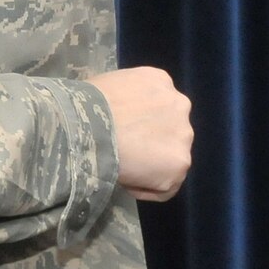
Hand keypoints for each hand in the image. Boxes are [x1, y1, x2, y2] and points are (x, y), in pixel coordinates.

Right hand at [90, 66, 192, 200]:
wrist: (87, 126)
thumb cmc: (85, 104)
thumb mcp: (109, 87)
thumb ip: (126, 101)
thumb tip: (121, 118)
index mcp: (160, 80)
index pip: (158, 107)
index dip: (140, 124)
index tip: (121, 133)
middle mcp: (179, 104)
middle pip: (170, 130)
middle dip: (151, 142)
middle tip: (124, 151)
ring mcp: (183, 134)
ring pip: (170, 158)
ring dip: (151, 166)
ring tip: (124, 169)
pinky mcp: (180, 163)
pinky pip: (165, 185)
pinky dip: (148, 188)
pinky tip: (126, 182)